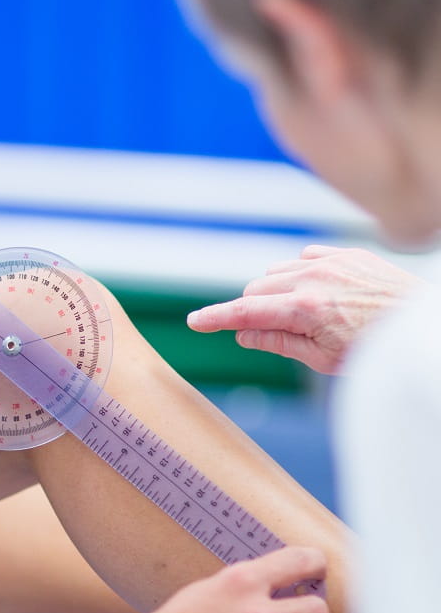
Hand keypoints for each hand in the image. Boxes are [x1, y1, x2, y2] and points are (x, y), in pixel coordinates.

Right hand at [186, 245, 419, 373]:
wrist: (421, 326)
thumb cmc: (376, 349)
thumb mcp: (322, 359)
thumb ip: (277, 342)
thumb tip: (244, 334)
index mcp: (305, 310)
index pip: (245, 313)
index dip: (215, 318)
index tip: (195, 322)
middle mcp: (314, 279)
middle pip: (255, 290)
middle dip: (252, 310)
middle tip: (271, 331)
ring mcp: (331, 262)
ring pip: (275, 272)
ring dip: (275, 292)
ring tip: (301, 314)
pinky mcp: (346, 253)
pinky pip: (303, 257)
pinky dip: (299, 274)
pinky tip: (316, 292)